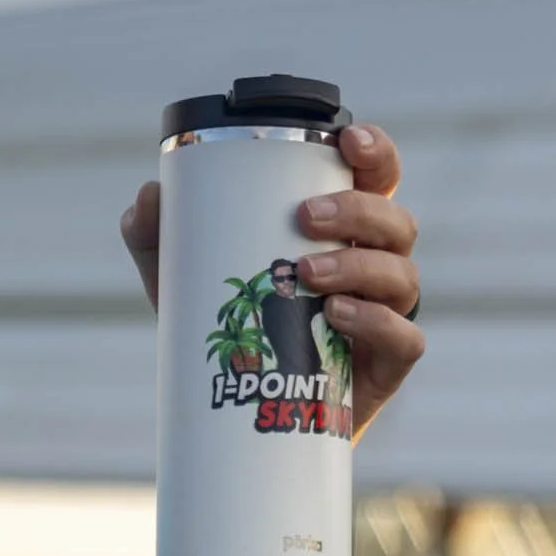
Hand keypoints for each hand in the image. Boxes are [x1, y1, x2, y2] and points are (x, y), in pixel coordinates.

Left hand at [119, 122, 423, 438]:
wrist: (244, 413)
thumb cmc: (229, 326)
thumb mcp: (185, 279)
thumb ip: (158, 236)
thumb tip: (149, 196)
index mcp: (343, 228)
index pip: (376, 177)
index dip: (375, 152)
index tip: (347, 142)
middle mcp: (375, 263)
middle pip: (395, 220)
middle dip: (357, 209)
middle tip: (305, 216)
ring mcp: (387, 313)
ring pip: (400, 274)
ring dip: (358, 264)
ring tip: (306, 274)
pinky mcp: (388, 365)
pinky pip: (405, 337)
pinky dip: (375, 321)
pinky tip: (337, 316)